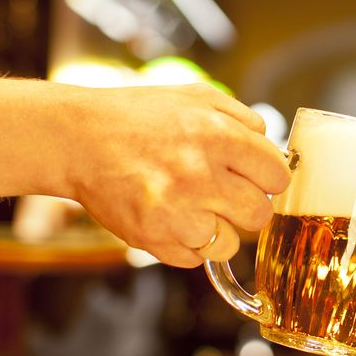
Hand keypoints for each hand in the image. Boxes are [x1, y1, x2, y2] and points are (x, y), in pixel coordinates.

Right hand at [66, 84, 289, 267]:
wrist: (78, 139)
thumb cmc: (140, 116)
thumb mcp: (197, 96)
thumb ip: (242, 117)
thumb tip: (271, 147)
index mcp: (218, 136)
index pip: (277, 177)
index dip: (267, 178)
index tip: (255, 177)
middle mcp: (200, 175)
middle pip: (258, 215)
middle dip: (246, 206)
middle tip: (224, 195)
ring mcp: (175, 211)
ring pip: (228, 245)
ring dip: (216, 230)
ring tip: (192, 207)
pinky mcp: (152, 237)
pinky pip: (193, 259)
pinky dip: (185, 244)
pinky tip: (169, 217)